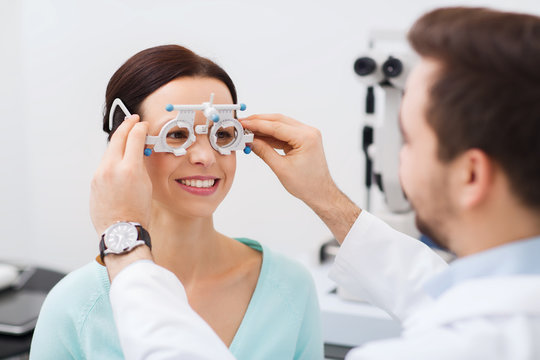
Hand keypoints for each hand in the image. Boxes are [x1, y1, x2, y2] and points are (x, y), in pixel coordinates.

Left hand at [90, 115, 151, 235]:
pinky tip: (119, 160)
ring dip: (119, 142)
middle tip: (133, 120)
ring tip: (127, 139)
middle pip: (118, 137)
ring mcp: (100, 174)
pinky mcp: (94, 181)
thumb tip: (139, 152)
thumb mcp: (146, 185)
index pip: (135, 137)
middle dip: (127, 125)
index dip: (141, 128)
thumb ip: (141, 165)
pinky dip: (113, 157)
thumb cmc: (137, 213)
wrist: (121, 230)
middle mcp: (112, 168)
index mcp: (130, 169)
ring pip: (110, 150)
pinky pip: (104, 163)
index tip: (143, 125)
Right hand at [240, 114, 360, 241]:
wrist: (320, 192)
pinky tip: (258, 136)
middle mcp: (308, 132)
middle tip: (242, 124)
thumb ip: (264, 151)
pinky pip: (284, 132)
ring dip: (264, 127)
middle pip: (278, 121)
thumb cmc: (307, 184)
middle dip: (259, 121)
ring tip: (247, 130)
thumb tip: (250, 140)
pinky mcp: (303, 139)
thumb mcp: (281, 168)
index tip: (243, 123)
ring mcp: (307, 134)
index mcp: (306, 138)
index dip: (257, 124)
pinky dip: (271, 134)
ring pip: (280, 124)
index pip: (276, 126)